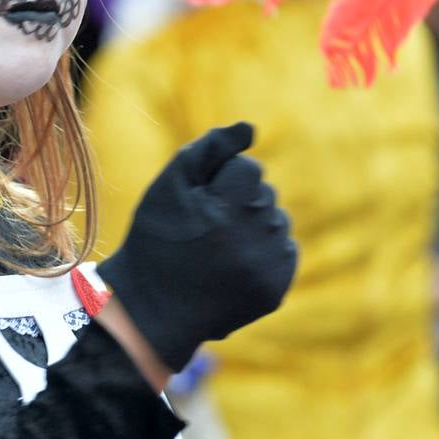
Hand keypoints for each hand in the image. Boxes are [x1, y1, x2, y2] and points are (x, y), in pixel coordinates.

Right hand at [98, 123, 297, 370]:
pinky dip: (265, 253)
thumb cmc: (157, 238)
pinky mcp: (275, 291)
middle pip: (266, 195)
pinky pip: (286, 252)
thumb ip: (210, 148)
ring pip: (278, 222)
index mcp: (228, 209)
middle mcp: (254, 240)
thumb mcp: (170, 184)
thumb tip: (250, 129)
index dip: (221, 182)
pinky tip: (235, 265)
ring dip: (254, 227)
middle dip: (239, 204)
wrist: (153, 309)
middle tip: (205, 229)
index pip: (250, 169)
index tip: (199, 205)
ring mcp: (268, 269)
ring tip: (219, 249)